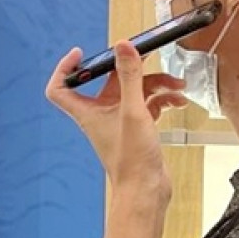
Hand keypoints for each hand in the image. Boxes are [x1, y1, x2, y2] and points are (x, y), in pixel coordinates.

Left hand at [45, 41, 187, 207]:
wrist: (146, 191)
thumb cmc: (132, 160)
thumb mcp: (132, 110)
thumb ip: (129, 76)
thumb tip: (123, 47)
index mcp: (88, 111)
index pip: (61, 87)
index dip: (66, 68)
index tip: (80, 53)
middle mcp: (101, 114)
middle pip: (111, 81)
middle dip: (133, 69)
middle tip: (148, 57)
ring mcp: (120, 121)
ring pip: (135, 91)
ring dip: (156, 84)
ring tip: (176, 86)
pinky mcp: (138, 128)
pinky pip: (148, 105)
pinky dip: (162, 99)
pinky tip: (177, 101)